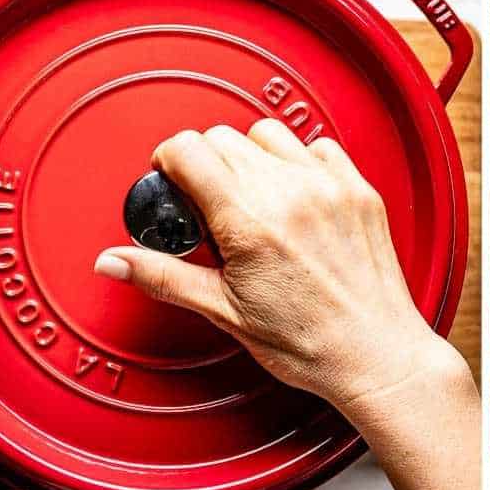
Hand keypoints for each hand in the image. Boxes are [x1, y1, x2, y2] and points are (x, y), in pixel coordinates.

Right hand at [93, 119, 461, 409]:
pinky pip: (319, 147)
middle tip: (209, 206)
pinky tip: (294, 196)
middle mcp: (290, 193)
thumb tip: (114, 262)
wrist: (376, 354)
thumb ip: (164, 276)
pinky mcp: (358, 190)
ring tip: (251, 199)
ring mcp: (329, 187)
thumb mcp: (224, 312)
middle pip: (223, 138)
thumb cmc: (310, 343)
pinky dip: (300, 162)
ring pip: (268, 134)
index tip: (170, 182)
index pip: (188, 149)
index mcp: (249, 222)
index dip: (168, 162)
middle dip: (204, 164)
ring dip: (250, 157)